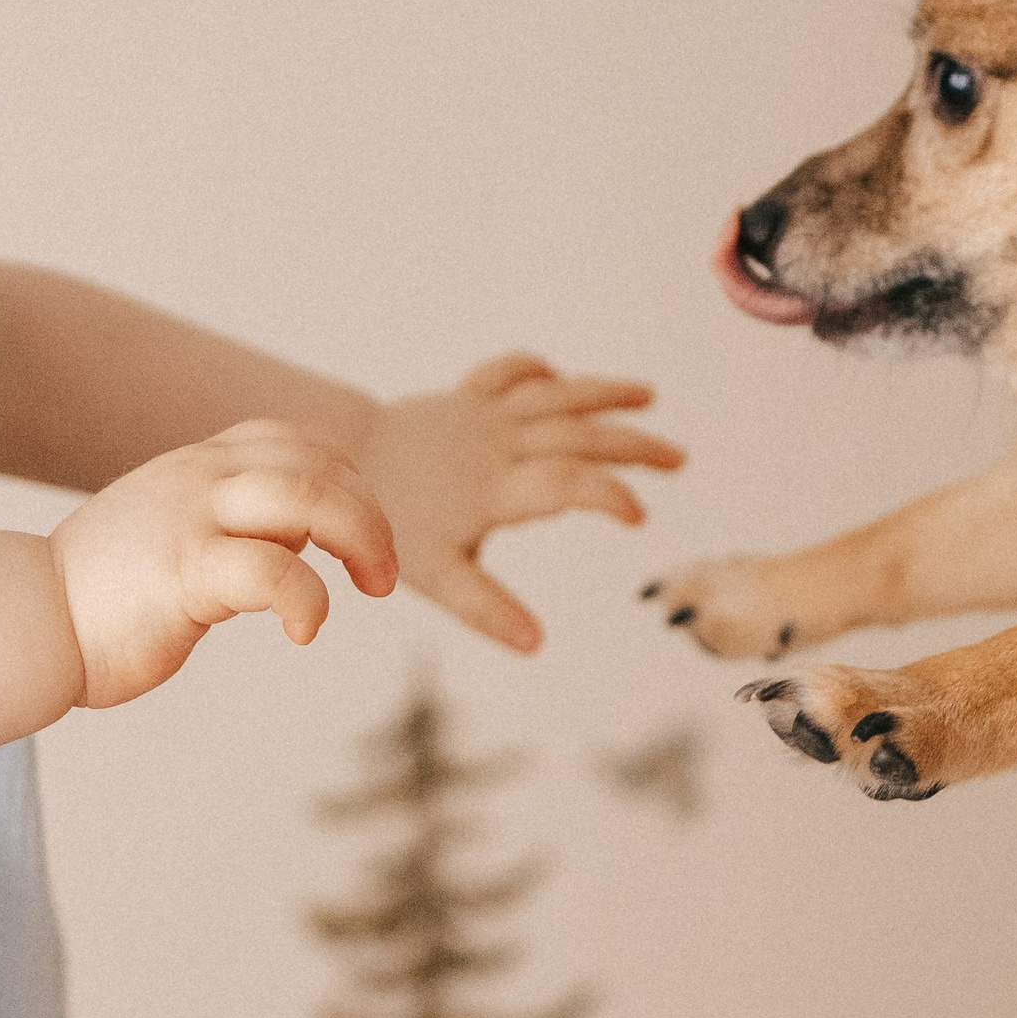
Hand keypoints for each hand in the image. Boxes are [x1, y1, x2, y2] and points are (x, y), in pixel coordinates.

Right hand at [46, 420, 397, 708]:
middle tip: (382, 577)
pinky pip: (271, 571)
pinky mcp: (184, 573)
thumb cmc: (99, 595)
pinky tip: (305, 630)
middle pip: (317, 466)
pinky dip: (308, 599)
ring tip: (372, 588)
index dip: (346, 480)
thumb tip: (285, 544)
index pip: (296, 443)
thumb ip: (223, 524)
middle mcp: (199, 478)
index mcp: (198, 466)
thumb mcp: (169, 533)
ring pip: (306, 498)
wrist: (26, 621)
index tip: (359, 535)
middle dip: (370, 516)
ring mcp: (191, 520)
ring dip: (361, 539)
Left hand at [360, 358, 685, 651]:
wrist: (337, 462)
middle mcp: (495, 444)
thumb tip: (536, 645)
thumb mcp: (435, 576)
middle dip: (632, 445)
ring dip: (605, 395)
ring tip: (649, 398)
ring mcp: (481, 414)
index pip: (566, 484)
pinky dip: (540, 372)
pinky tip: (564, 382)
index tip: (639, 516)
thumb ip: (487, 608)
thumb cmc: (386, 525)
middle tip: (679, 460)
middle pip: (577, 435)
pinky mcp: (465, 397)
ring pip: (555, 395)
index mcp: (494, 489)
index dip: (608, 495)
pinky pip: (510, 373)